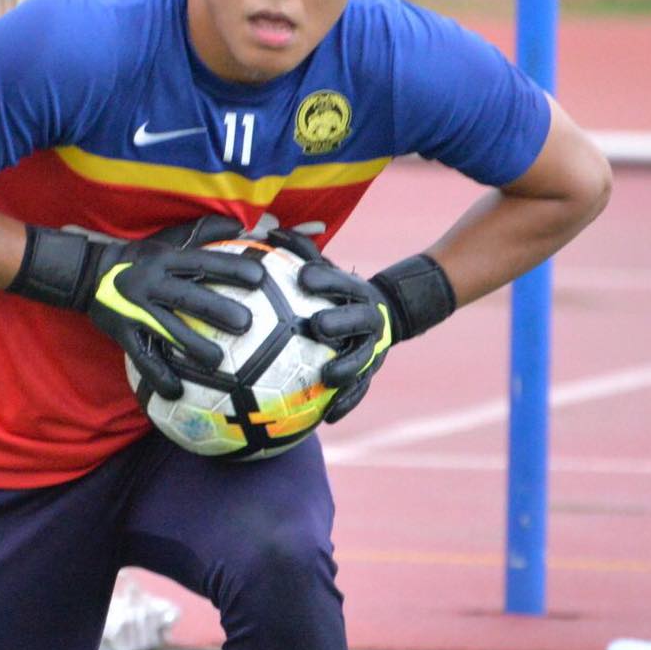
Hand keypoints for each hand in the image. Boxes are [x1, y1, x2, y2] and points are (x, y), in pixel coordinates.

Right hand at [8, 215, 264, 398]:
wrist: (88, 274)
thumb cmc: (140, 257)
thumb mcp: (168, 241)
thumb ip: (205, 233)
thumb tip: (245, 227)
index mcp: (165, 259)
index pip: (203, 262)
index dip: (231, 268)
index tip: (260, 278)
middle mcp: (151, 283)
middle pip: (186, 296)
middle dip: (216, 309)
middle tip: (245, 323)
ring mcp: (135, 309)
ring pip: (167, 329)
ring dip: (192, 346)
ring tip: (217, 361)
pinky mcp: (122, 332)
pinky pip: (142, 356)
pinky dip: (158, 374)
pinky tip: (176, 390)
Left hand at [261, 229, 454, 424]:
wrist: (387, 313)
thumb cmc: (336, 291)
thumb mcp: (323, 268)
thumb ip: (297, 252)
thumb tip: (263, 230)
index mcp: (356, 291)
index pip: (341, 282)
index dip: (325, 279)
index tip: (302, 278)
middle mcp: (368, 319)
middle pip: (358, 320)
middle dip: (340, 321)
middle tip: (317, 326)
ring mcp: (373, 348)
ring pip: (363, 360)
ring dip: (346, 368)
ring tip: (326, 377)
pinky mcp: (372, 374)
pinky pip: (360, 392)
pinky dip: (346, 405)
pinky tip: (328, 419)